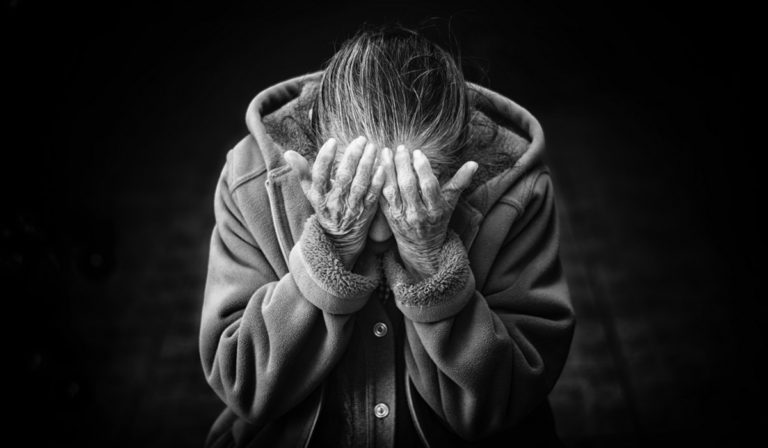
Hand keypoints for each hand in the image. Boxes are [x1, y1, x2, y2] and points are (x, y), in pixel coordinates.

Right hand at [284, 136, 384, 269]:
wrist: (340, 238)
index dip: (325, 158)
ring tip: (372, 147)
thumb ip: (302, 171)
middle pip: (343, 177)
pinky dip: (378, 182)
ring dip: (367, 165)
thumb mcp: (310, 192)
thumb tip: (288, 153)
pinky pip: (373, 196)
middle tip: (361, 139)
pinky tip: (382, 167)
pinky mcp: (366, 212)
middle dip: (352, 156)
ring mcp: (351, 208)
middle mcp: (334, 202)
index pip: (319, 175)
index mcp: (318, 196)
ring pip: (359, 184)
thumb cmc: (324, 208)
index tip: (332, 141)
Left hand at [379, 144, 476, 279]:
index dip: (423, 168)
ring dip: (388, 170)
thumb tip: (474, 164)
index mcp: (435, 209)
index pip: (429, 186)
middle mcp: (417, 214)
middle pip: (408, 186)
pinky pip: (381, 197)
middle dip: (403, 165)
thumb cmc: (438, 220)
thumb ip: (460, 182)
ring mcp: (401, 216)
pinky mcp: (388, 216)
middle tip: (401, 148)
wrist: (421, 247)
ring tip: (386, 152)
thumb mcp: (450, 203)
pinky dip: (378, 181)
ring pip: (392, 190)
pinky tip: (376, 166)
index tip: (417, 152)